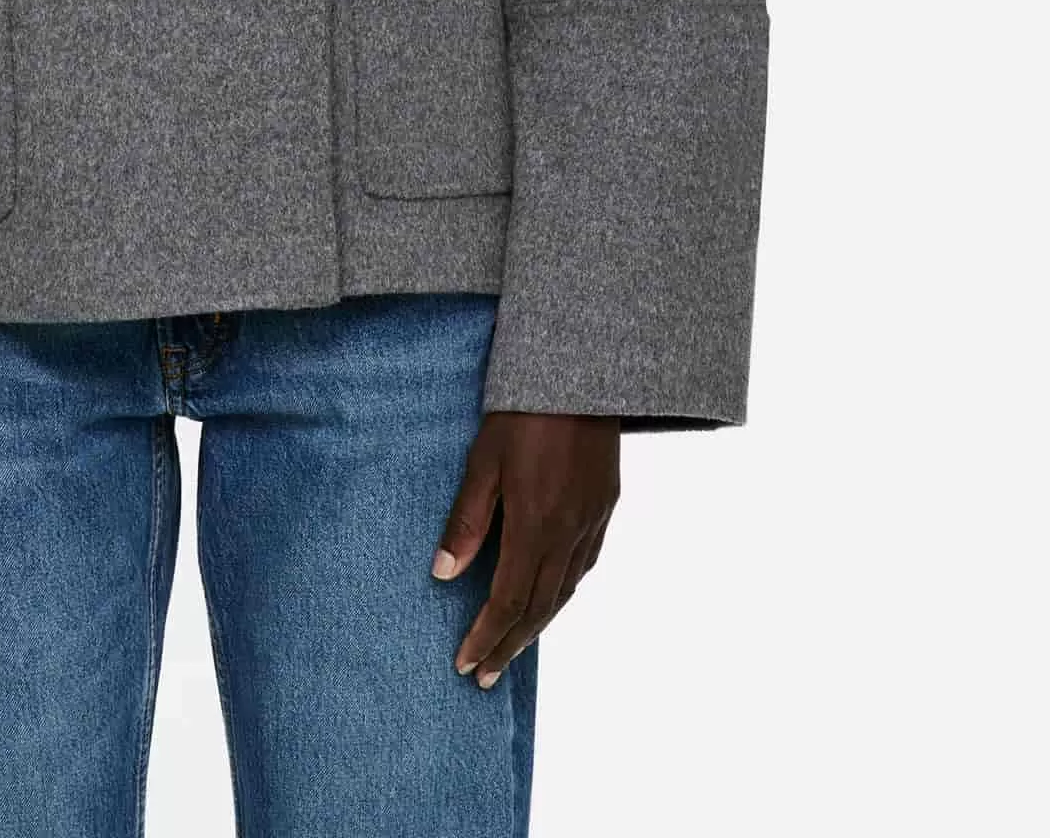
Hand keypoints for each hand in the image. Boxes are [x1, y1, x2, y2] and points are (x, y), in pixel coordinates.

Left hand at [431, 410, 618, 685]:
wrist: (584, 373)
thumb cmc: (524, 411)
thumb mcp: (485, 459)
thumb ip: (467, 520)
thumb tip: (442, 574)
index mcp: (537, 524)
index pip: (509, 600)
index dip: (486, 636)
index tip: (465, 664)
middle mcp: (571, 533)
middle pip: (540, 607)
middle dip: (510, 645)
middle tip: (485, 676)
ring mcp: (594, 521)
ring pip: (566, 591)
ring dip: (537, 625)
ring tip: (512, 646)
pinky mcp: (606, 506)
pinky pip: (584, 566)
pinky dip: (562, 592)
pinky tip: (549, 596)